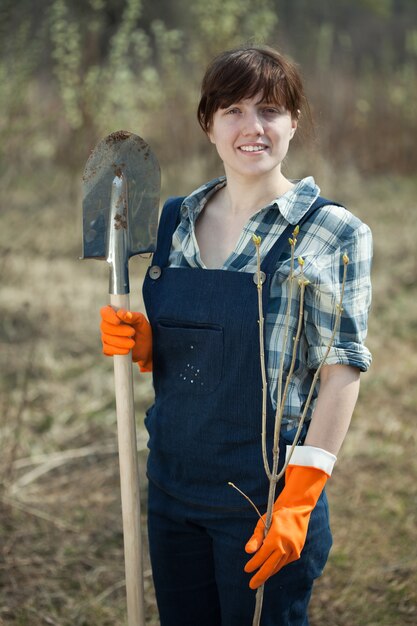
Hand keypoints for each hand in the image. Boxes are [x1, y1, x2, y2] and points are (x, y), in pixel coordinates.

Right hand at [100, 305, 152, 371]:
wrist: (146, 348)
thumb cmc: (142, 331)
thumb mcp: (141, 321)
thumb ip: (133, 316)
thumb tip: (123, 314)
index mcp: (114, 314)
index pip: (105, 311)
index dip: (109, 316)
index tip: (118, 321)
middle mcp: (108, 325)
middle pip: (105, 326)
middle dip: (120, 330)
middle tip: (132, 332)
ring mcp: (106, 337)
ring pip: (106, 338)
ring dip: (121, 341)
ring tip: (132, 343)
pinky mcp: (107, 349)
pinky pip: (107, 350)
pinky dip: (118, 350)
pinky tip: (127, 350)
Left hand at [244, 463, 329, 588]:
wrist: (297, 509)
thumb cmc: (277, 514)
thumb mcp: (263, 522)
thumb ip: (255, 538)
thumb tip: (248, 551)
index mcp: (275, 539)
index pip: (261, 556)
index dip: (253, 564)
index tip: (246, 570)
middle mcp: (285, 547)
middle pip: (270, 566)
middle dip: (260, 576)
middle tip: (252, 585)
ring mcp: (293, 550)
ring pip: (279, 565)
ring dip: (269, 572)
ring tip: (260, 578)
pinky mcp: (298, 551)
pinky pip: (285, 561)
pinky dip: (278, 565)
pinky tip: (272, 567)